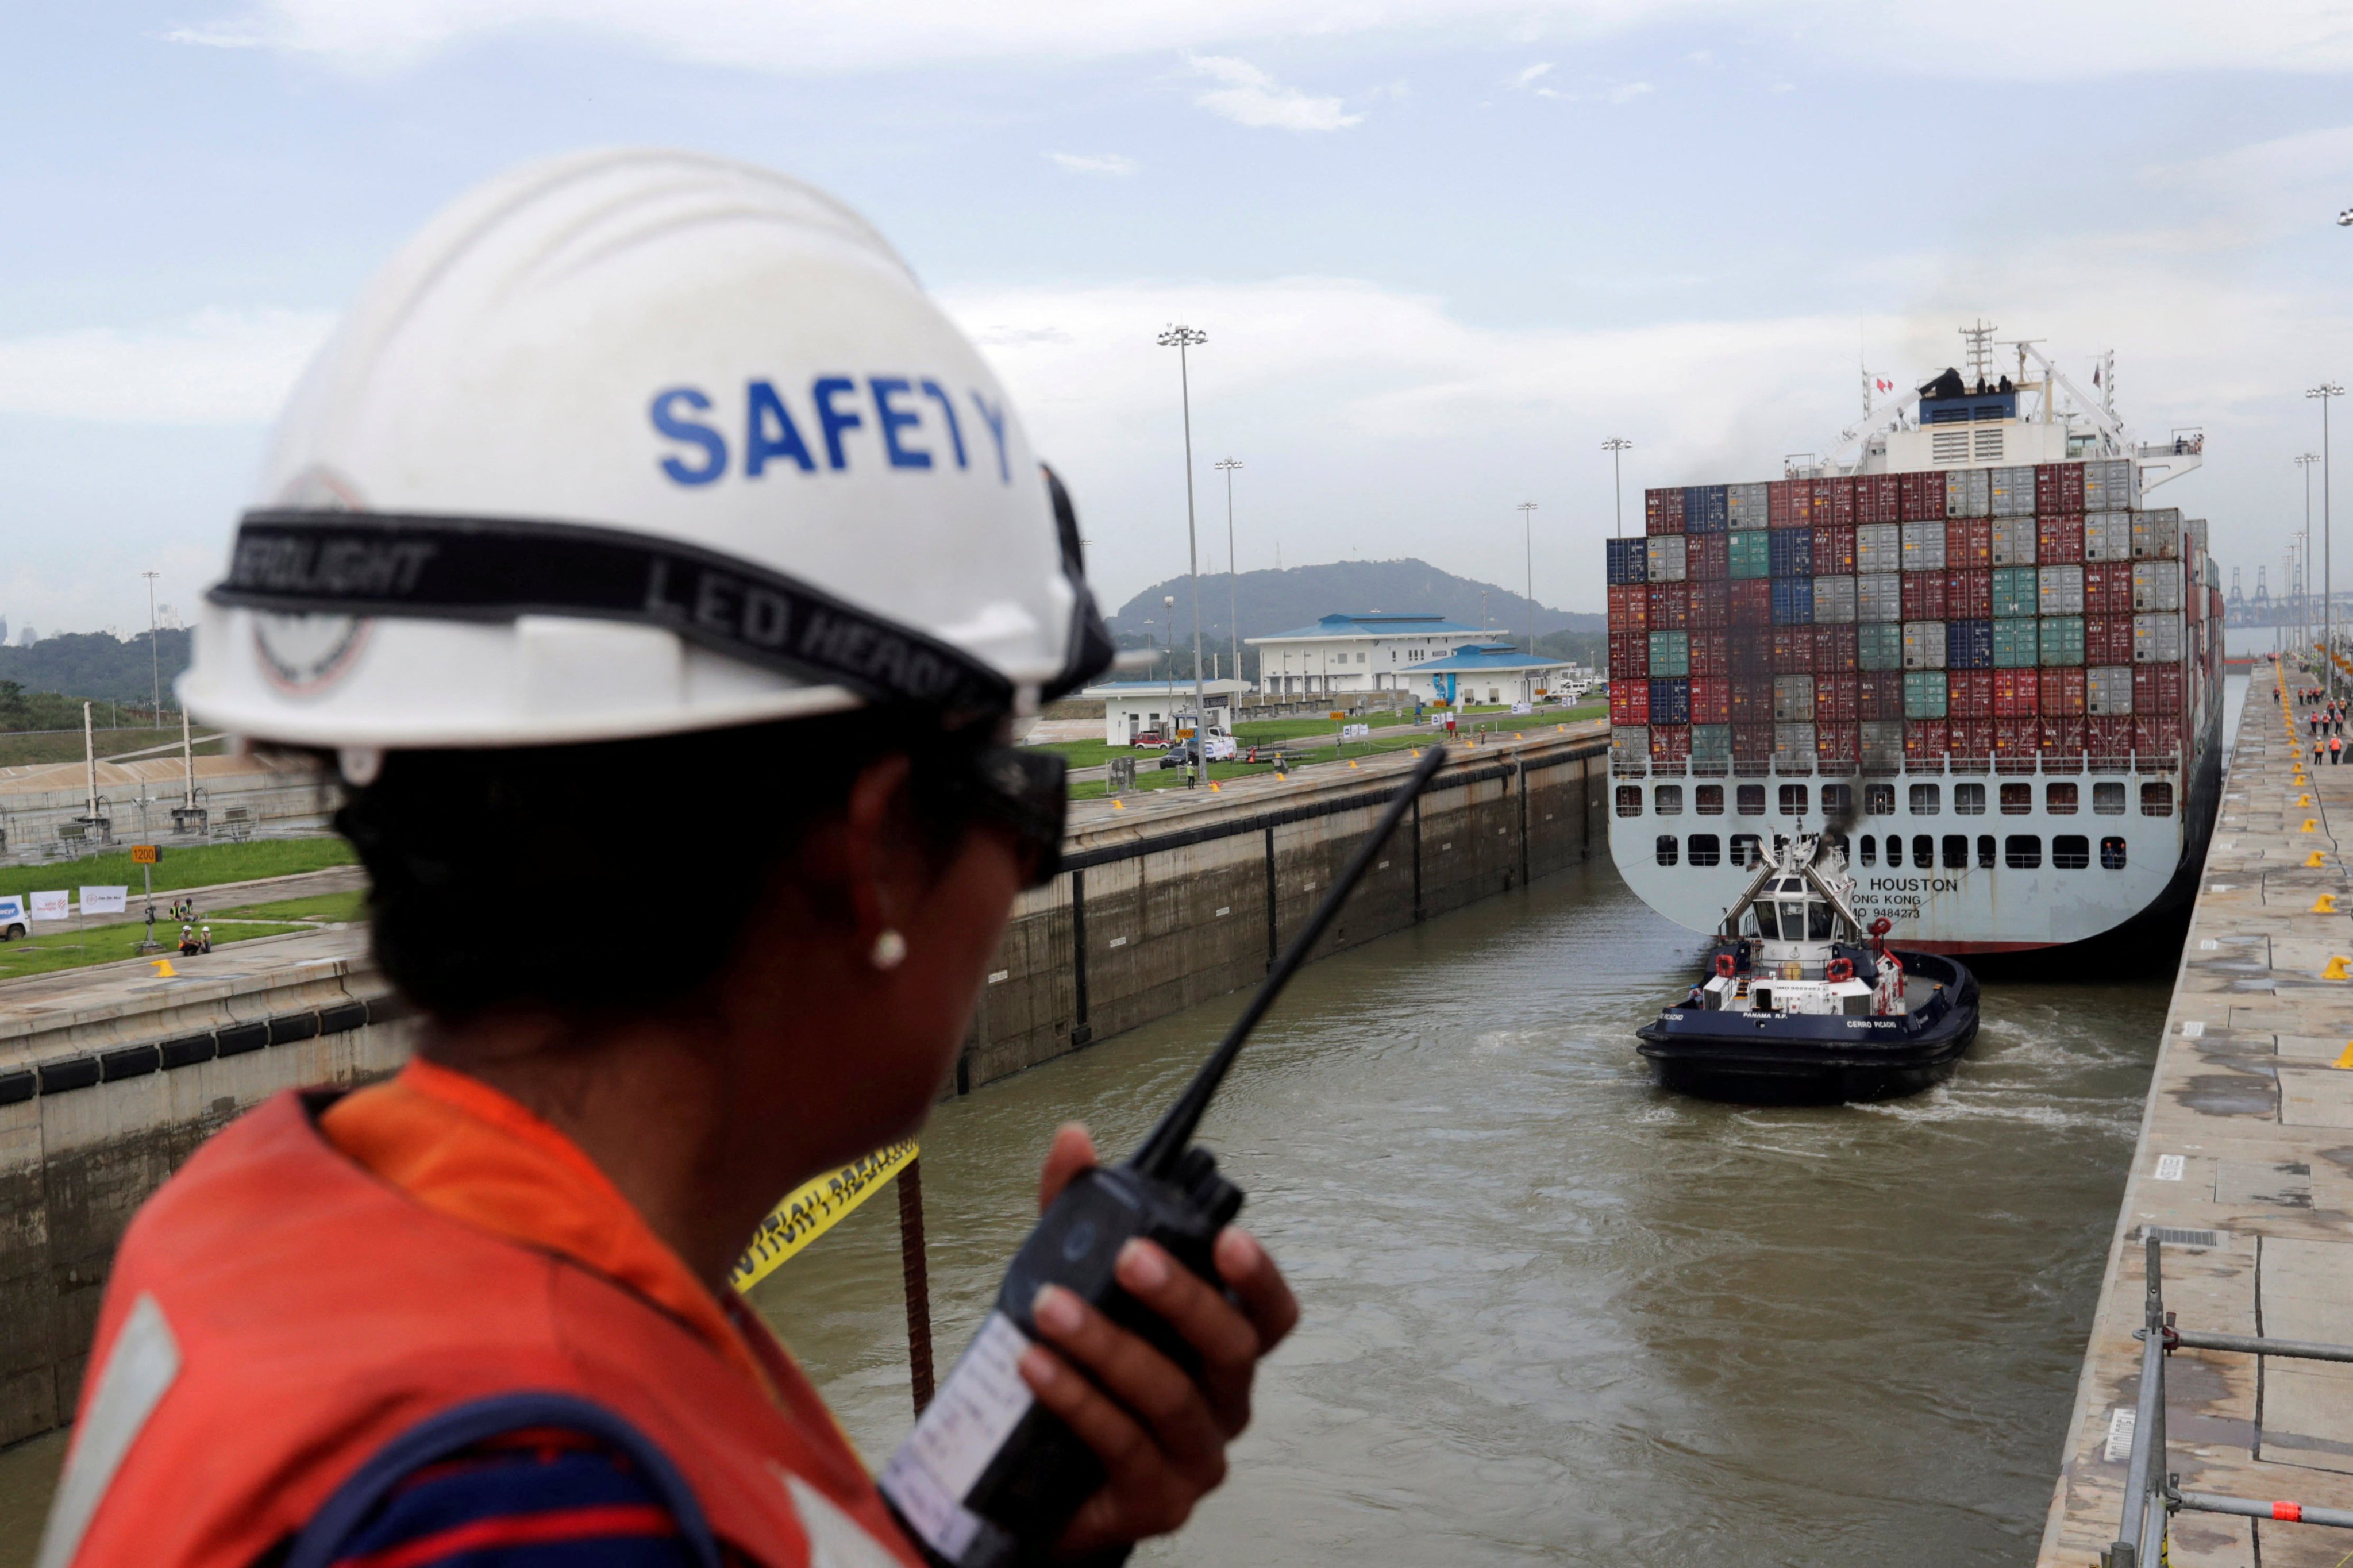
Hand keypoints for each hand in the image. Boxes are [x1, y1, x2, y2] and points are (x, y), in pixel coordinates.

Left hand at [1017, 1123, 1298, 1558]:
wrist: (1040, 1488)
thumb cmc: (1079, 1377)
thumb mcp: (1075, 1286)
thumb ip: (1074, 1215)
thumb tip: (1073, 1138)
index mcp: (1222, 1349)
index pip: (1272, 1313)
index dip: (1259, 1276)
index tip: (1228, 1237)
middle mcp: (1225, 1402)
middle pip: (1231, 1347)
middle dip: (1181, 1298)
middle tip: (1128, 1257)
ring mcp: (1197, 1458)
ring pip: (1171, 1395)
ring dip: (1109, 1346)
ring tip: (1051, 1310)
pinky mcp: (1157, 1503)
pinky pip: (1125, 1445)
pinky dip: (1079, 1400)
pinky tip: (1036, 1367)